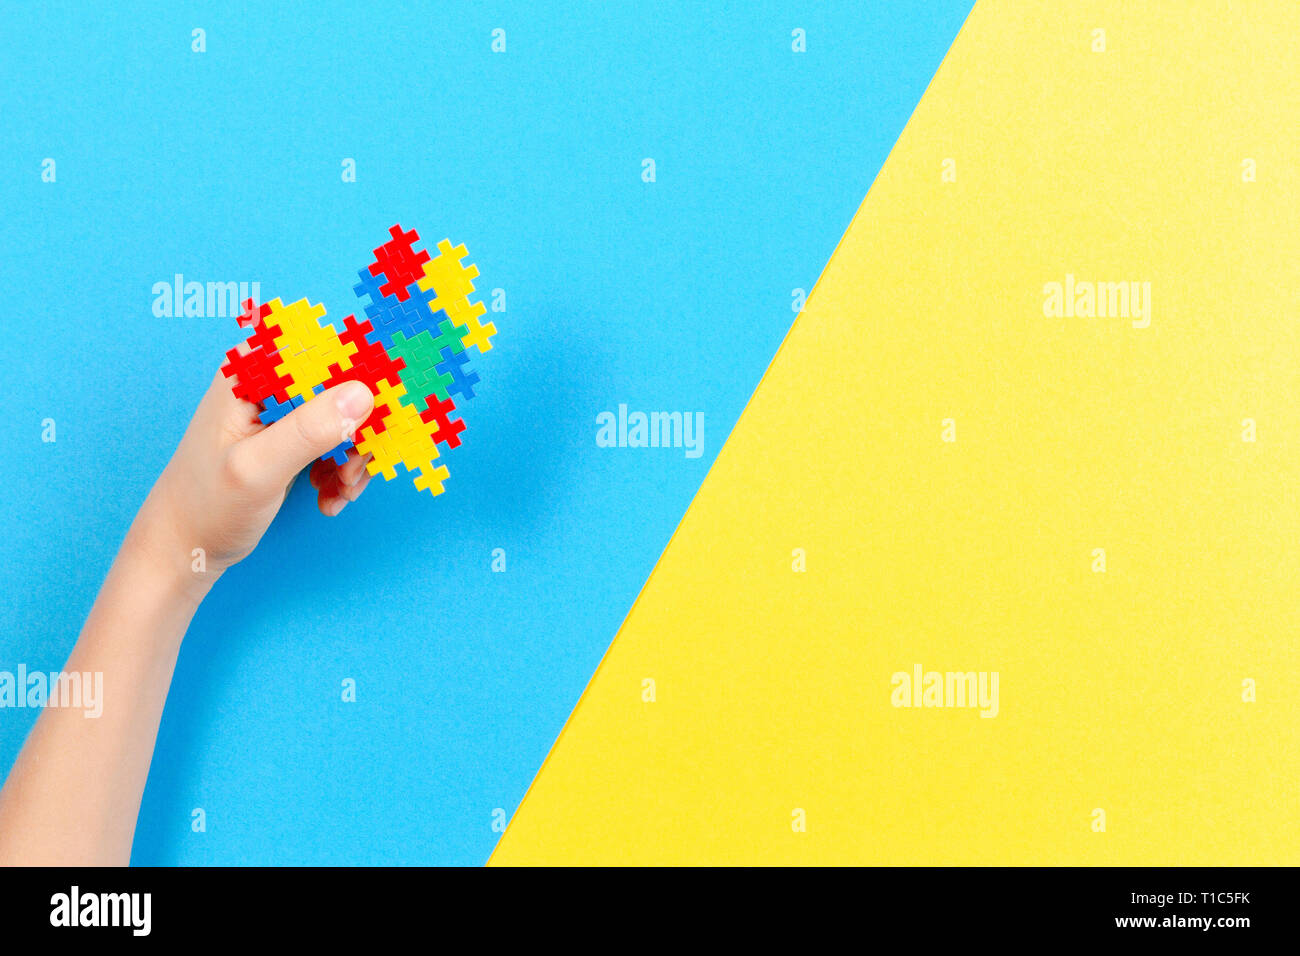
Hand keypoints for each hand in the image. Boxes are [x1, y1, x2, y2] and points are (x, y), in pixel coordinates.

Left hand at [134, 366, 376, 579]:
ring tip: (340, 491)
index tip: (381, 412)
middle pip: (341, 385)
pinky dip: (343, 472)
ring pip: (346, 417)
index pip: (320, 350)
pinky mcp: (292, 439)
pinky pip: (338, 443)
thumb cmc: (206, 507)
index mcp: (250, 373)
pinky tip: (331, 497)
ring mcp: (282, 413)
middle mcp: (268, 384)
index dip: (359, 374)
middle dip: (359, 430)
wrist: (185, 547)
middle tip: (351, 472)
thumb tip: (364, 394)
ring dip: (355, 457)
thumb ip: (308, 431)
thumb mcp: (258, 470)